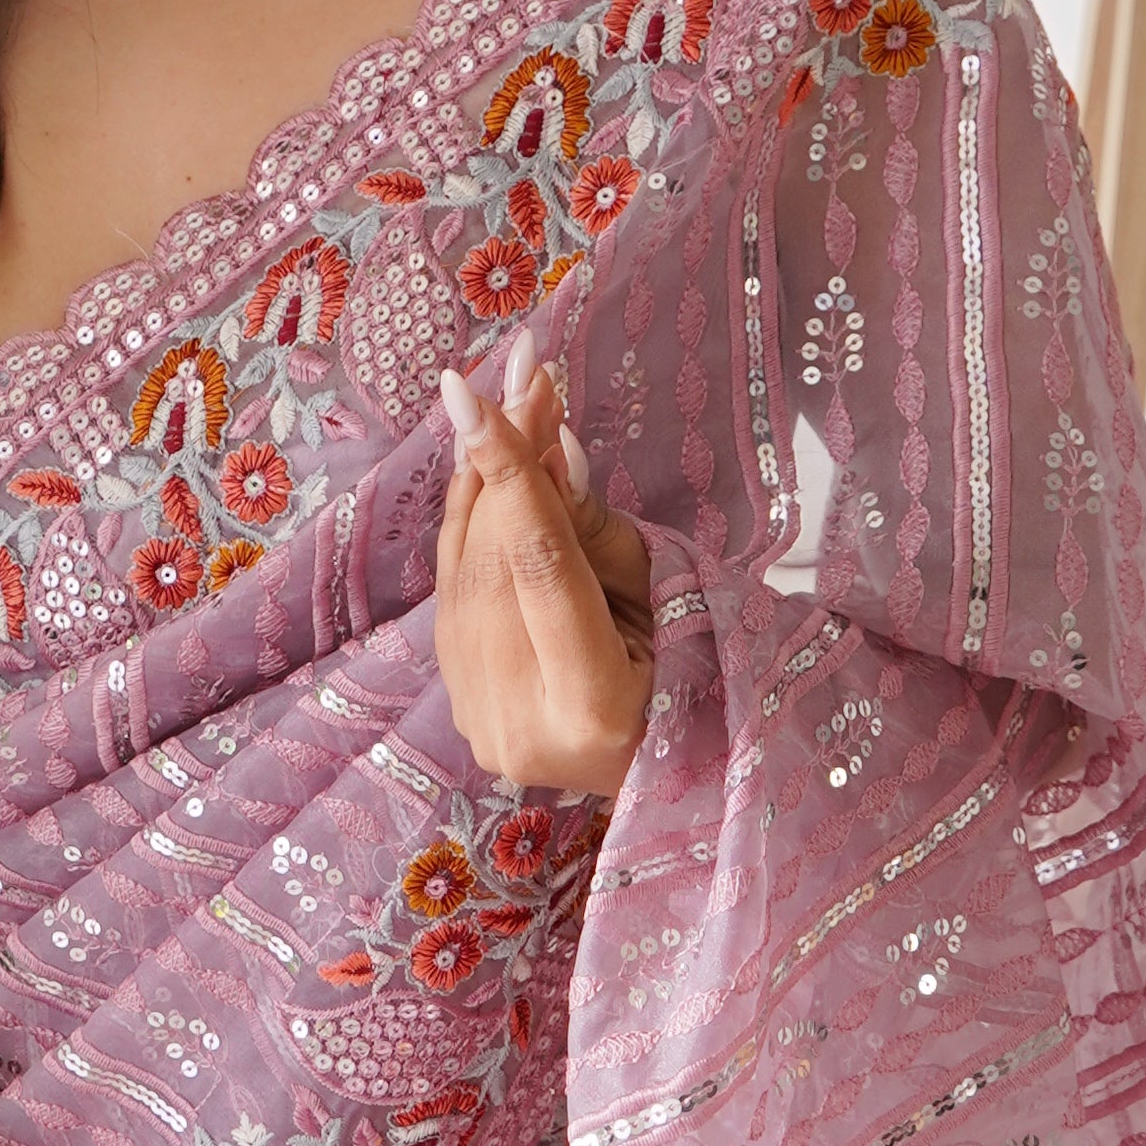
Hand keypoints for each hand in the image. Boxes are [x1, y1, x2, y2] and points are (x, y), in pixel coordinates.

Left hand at [432, 329, 653, 795]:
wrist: (668, 766)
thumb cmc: (691, 673)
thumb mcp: (662, 594)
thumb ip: (594, 531)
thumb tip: (545, 449)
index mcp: (588, 707)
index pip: (538, 567)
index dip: (509, 473)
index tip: (471, 392)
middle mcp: (520, 724)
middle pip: (494, 565)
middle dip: (503, 463)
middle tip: (524, 378)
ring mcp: (484, 725)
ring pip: (463, 576)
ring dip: (482, 486)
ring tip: (512, 410)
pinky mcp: (463, 710)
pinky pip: (454, 598)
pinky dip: (470, 532)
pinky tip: (487, 478)